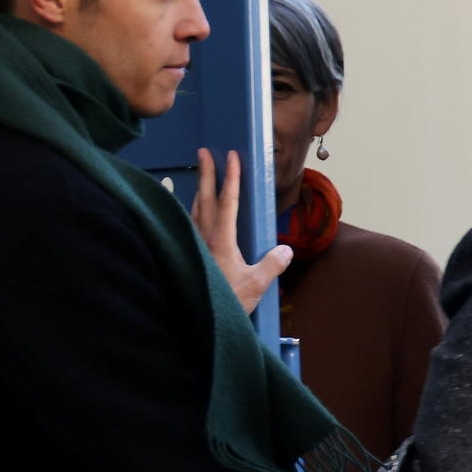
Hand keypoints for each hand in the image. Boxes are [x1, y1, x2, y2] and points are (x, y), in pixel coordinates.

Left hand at [190, 149, 290, 311]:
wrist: (191, 319)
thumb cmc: (224, 300)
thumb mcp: (255, 285)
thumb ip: (272, 264)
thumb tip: (285, 250)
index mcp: (221, 238)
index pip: (227, 200)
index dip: (231, 177)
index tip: (232, 156)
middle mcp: (202, 236)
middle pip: (205, 198)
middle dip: (206, 174)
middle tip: (203, 152)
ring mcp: (192, 244)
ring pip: (193, 209)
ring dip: (198, 191)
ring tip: (201, 178)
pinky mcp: (186, 253)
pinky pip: (188, 224)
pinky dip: (191, 211)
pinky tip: (192, 214)